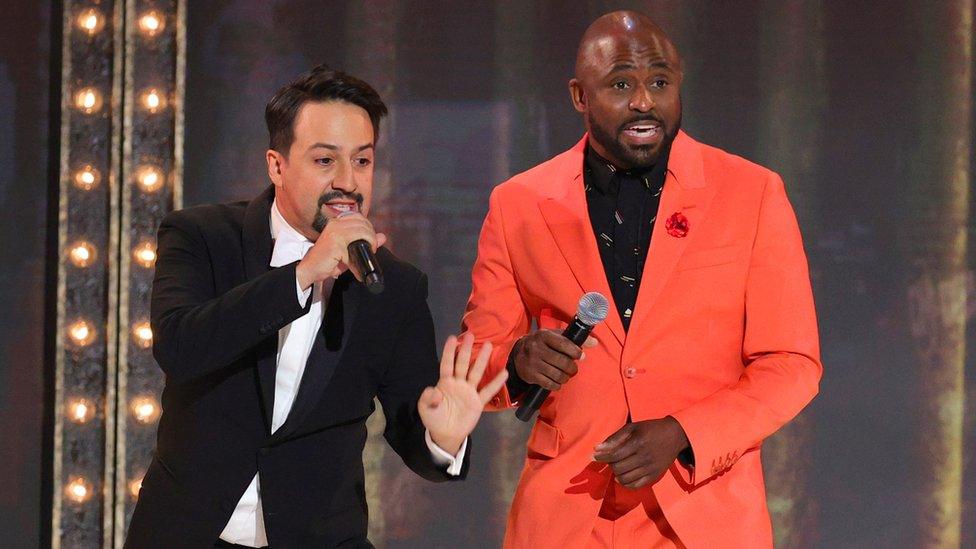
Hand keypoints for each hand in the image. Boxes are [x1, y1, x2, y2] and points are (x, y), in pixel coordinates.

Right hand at [296, 212, 386, 288]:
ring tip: (368, 252)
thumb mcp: (349, 250)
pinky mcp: (336, 242)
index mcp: (337, 222)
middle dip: (372, 235)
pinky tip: (358, 261)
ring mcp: (335, 232)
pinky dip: (362, 253)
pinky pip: (356, 244)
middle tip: (371, 248)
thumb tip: (383, 236)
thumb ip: (365, 241)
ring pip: (363, 230)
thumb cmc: (328, 261)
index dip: (368, 227)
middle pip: (363, 222)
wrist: (310, 270)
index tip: (370, 240)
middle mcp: (335, 223)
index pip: (359, 217)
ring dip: (370, 241)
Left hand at [419, 333, 507, 454]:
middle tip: (471, 335)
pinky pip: (488, 391)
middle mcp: (458, 383)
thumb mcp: (426, 409)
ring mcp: (469, 392)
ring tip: (488, 345)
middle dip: (466, 350)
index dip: (449, 352)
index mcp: (445, 383)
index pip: (447, 364)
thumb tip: (433, 390)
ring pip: (476, 373)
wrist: (446, 434)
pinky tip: (504, 372)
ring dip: (481, 360)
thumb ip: (427, 399)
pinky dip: (495, 382)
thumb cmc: (435, 418)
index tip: (452, 338)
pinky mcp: (478, 402)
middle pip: (462, 364)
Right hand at [512, 330, 596, 390]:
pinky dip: (557, 385)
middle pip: (562, 362)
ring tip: (566, 375)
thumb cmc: (542, 343)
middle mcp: (536, 348)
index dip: (575, 352)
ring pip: (557, 374)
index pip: (564, 344)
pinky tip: (557, 381)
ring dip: (566, 377)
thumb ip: (574, 339)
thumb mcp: (555, 336)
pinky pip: (549, 384)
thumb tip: (594, 342)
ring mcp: (532, 362)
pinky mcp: (530, 375)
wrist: (518, 352)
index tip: (580, 356)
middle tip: (573, 369)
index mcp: (544, 336)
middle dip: (572, 368)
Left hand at [592, 417, 689, 489]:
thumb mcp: (632, 427)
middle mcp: (644, 457)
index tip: (594, 457)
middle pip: (618, 468)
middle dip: (610, 465)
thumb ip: (614, 438)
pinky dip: (625, 483)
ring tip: (617, 467)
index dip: (602, 458)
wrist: (674, 435)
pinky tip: (623, 476)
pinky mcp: (655, 476)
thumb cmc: (650, 429)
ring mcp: (650, 468)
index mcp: (638, 443)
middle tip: (610, 459)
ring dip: (616, 474)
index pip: (615, 455)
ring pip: (625, 479)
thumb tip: (597, 448)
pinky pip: (635, 486)